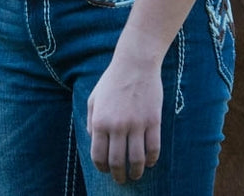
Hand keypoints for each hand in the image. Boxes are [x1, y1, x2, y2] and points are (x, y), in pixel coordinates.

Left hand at [86, 53, 162, 183]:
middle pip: (117, 162)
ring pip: (137, 159)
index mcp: (100, 121)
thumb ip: (90, 120)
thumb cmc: (112, 80)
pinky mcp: (153, 121)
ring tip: (136, 175)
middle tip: (121, 180)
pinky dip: (151, 160)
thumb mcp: (94, 98)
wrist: (135, 63)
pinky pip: (153, 148)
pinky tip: (149, 162)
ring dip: (136, 172)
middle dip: (118, 175)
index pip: (99, 155)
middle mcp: (117, 126)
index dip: (102, 168)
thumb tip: (92, 140)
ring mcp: (136, 124)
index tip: (105, 171)